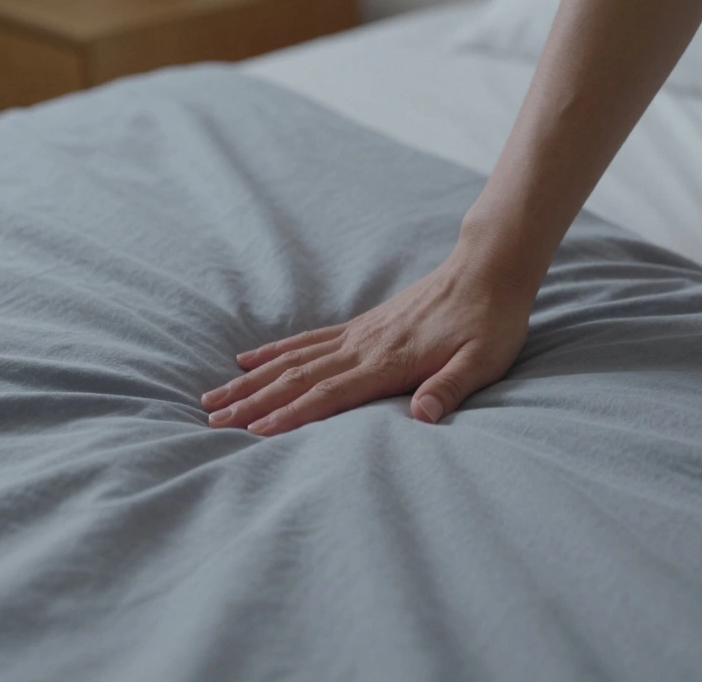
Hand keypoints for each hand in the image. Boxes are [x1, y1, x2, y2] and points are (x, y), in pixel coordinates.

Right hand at [201, 239, 535, 435]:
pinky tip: (248, 360)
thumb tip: (424, 417)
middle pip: (297, 378)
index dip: (292, 414)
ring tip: (214, 396)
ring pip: (292, 359)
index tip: (255, 432)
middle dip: (252, 401)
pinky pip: (306, 341)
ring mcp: (356, 334)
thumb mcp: (482, 361)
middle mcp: (362, 347)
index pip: (330, 394)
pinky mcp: (359, 326)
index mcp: (388, 362)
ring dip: (251, 380)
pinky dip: (273, 352)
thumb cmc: (490, 323)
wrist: (487, 270)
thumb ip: (451, 388)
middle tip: (212, 419)